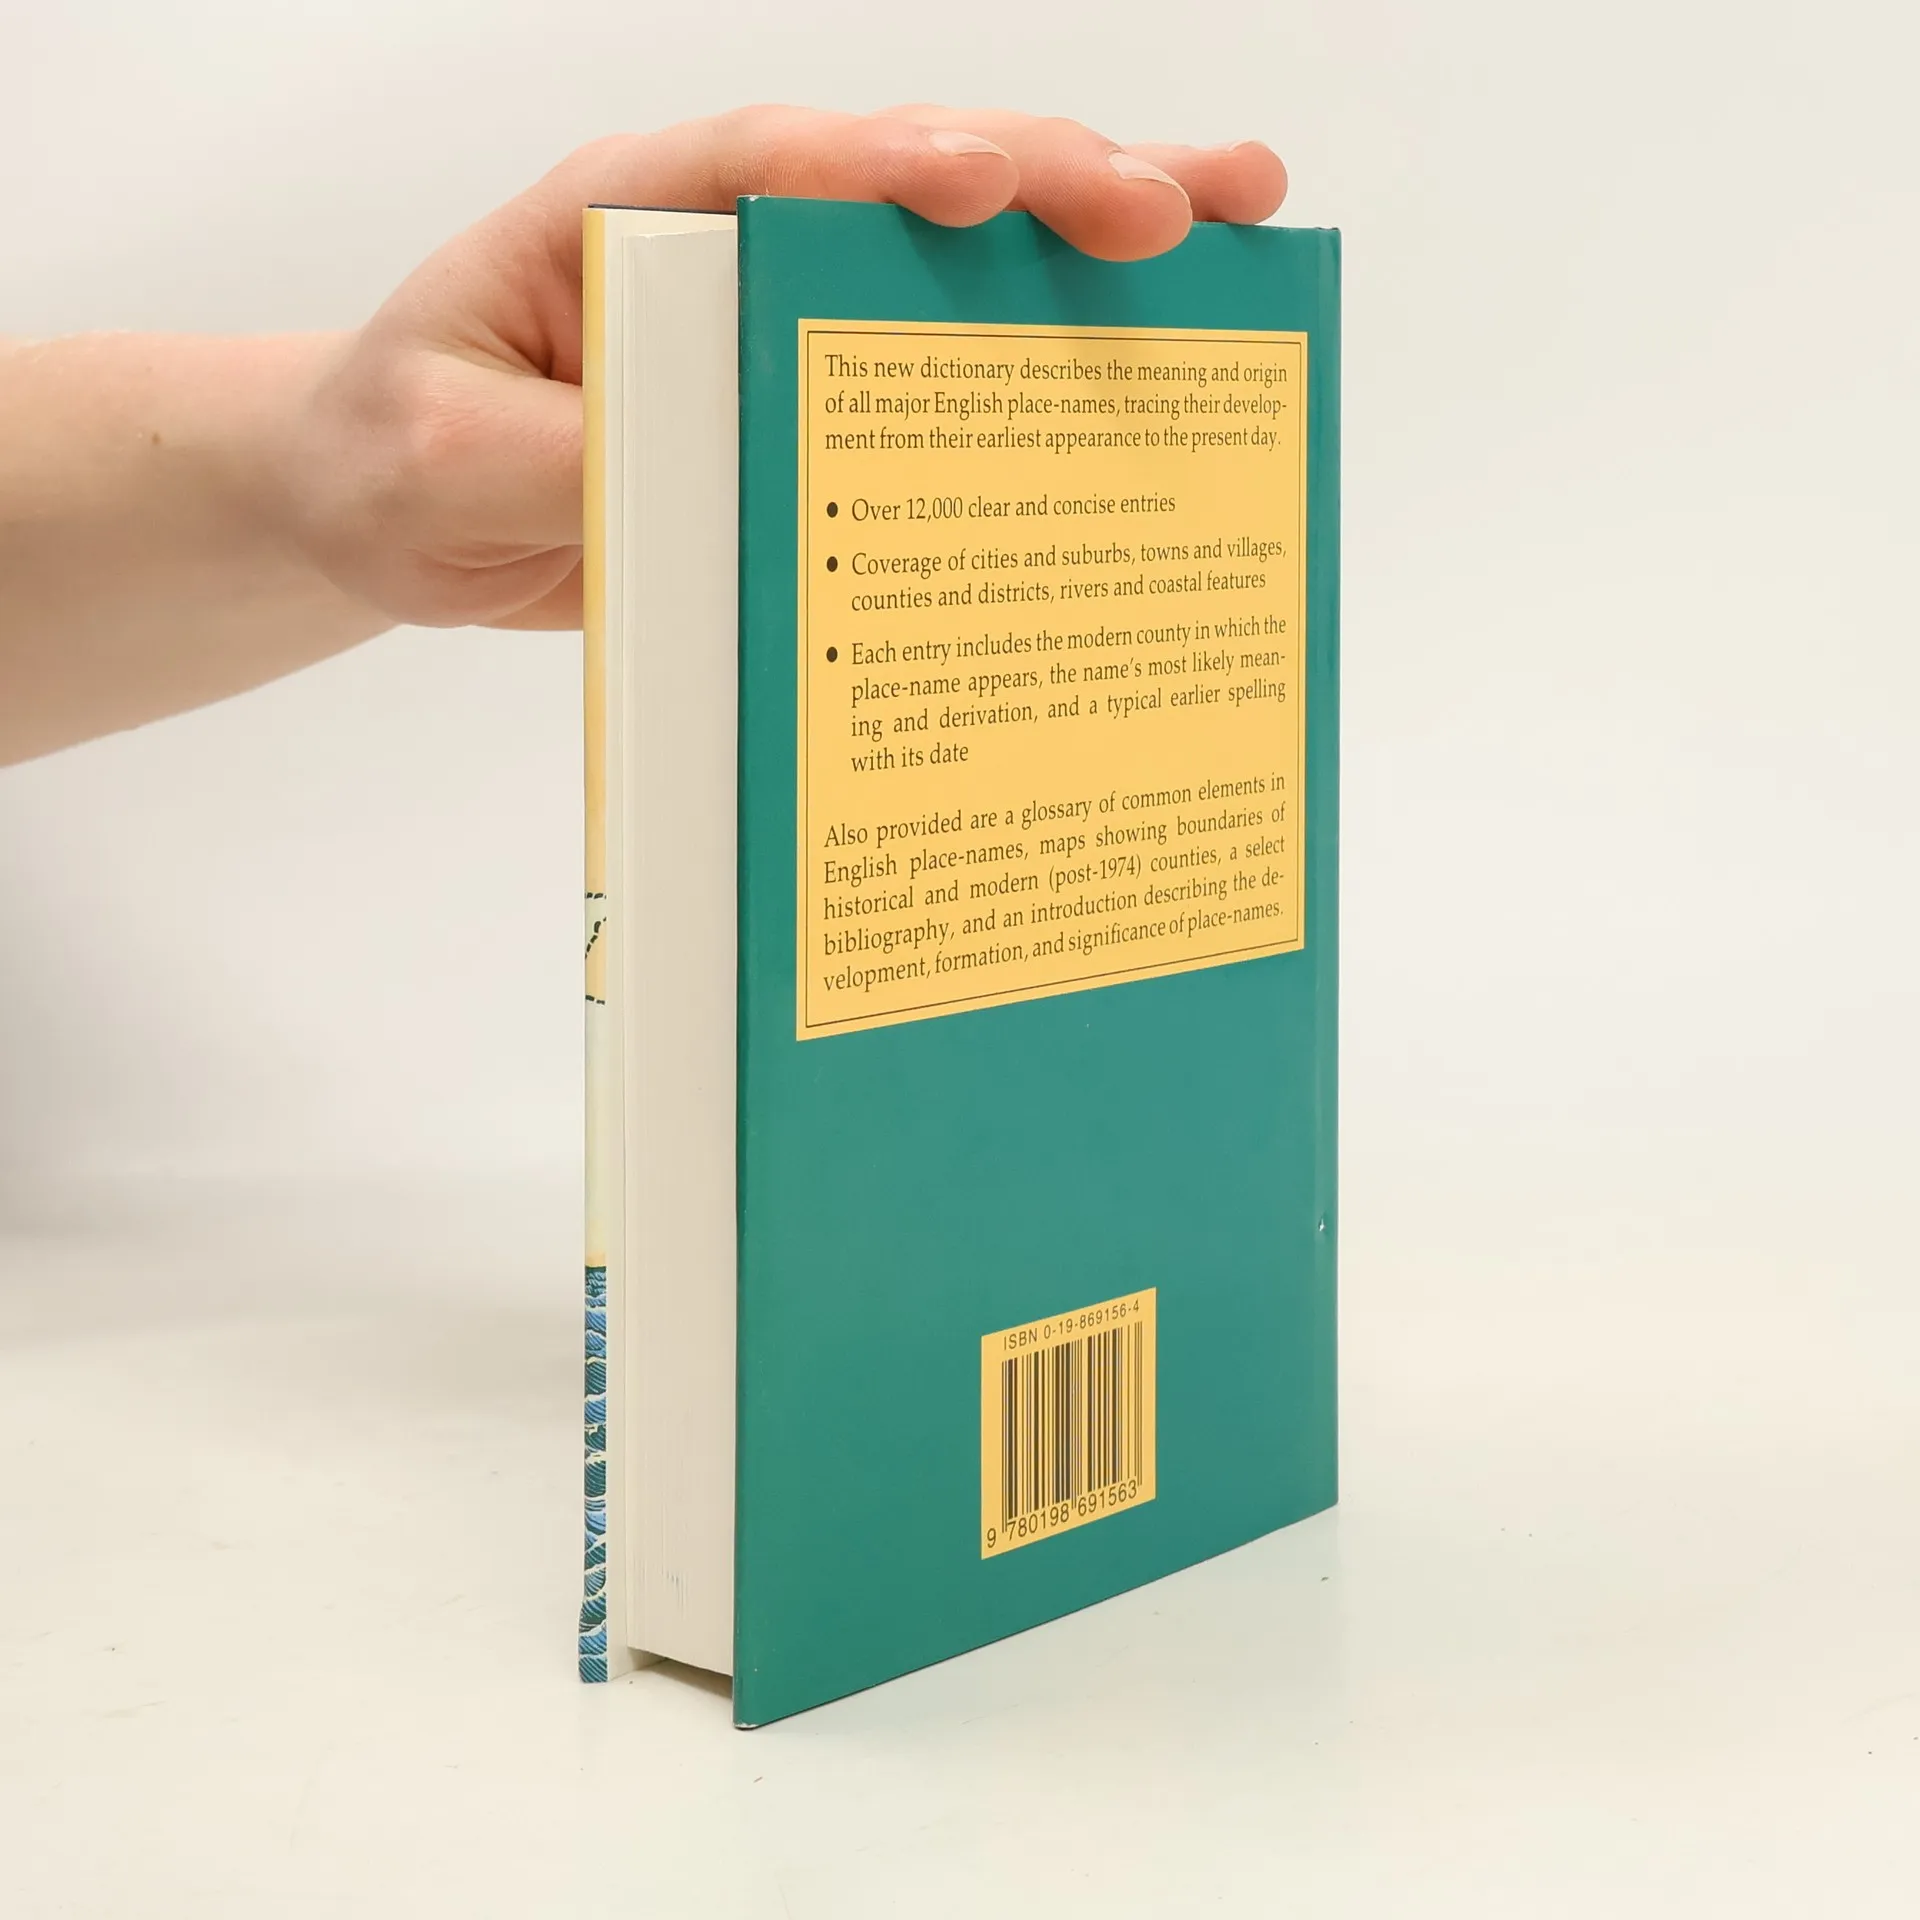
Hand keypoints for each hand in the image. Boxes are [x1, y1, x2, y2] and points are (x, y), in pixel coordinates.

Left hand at [287, 106, 1288, 633]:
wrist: (385, 511)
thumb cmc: (395, 446)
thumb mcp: (444, 453)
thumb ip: (571, 454)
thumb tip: (719, 473)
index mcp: (633, 217)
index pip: (777, 166)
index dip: (890, 166)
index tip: (985, 187)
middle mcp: (730, 251)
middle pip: (908, 192)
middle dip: (1048, 184)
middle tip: (1186, 202)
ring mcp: (781, 329)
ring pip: (951, 273)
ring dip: (1087, 255)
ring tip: (1234, 230)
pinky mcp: (806, 414)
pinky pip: (930, 387)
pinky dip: (1037, 375)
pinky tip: (1141, 373)